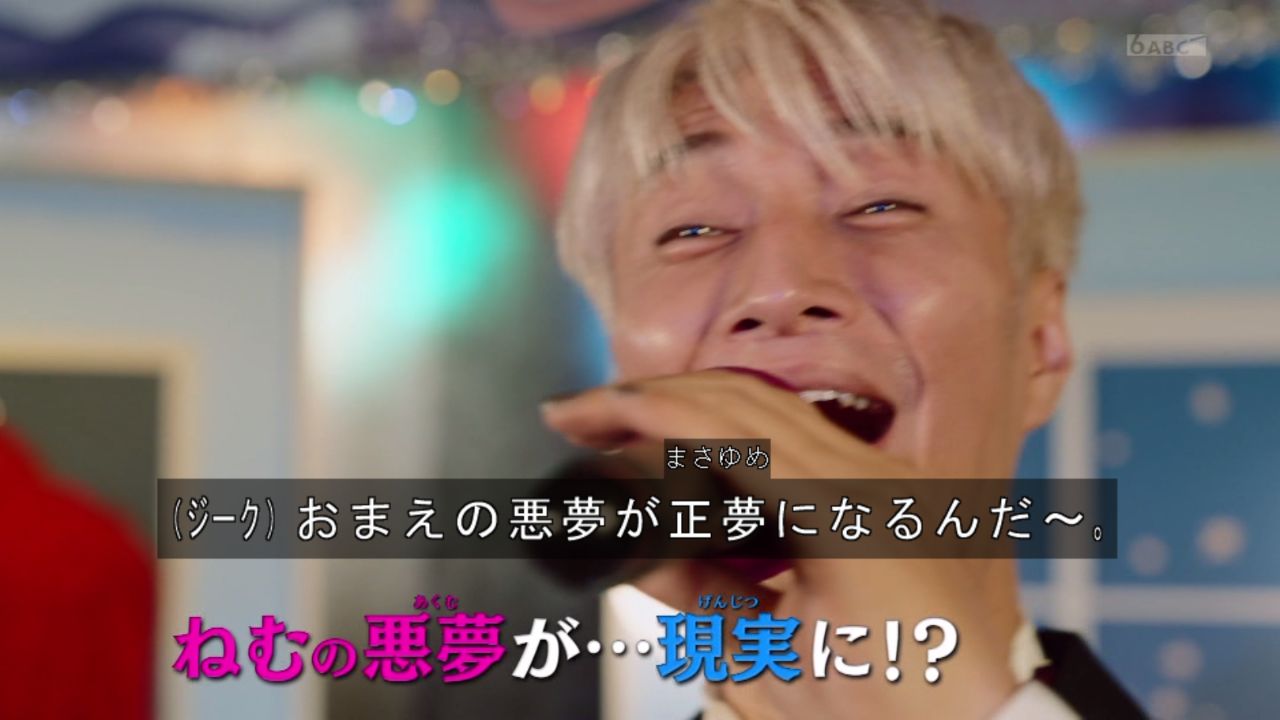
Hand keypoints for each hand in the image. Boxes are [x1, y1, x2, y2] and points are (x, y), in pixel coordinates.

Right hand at [541, 369, 1020, 719]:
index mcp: (849, 514)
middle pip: (744, 397)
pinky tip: (700, 456)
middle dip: (655, 396)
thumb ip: (692, 593)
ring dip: (694, 409)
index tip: (580, 411)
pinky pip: (804, 437)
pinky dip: (739, 435)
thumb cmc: (898, 717)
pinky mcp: (894, 489)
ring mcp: (893, 477)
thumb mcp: (766, 667)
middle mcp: (879, 478)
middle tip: (586, 412)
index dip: (639, 409)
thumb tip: (633, 539)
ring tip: (628, 428)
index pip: (722, 428)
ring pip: (774, 407)